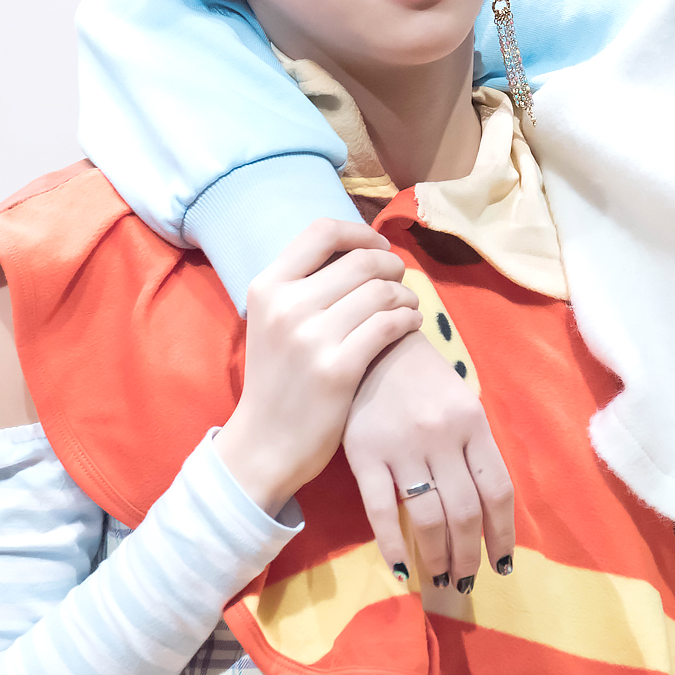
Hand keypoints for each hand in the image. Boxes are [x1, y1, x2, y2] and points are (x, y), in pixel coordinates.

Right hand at [216, 220, 422, 516]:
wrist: (265, 444)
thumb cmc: (277, 380)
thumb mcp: (272, 322)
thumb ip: (304, 286)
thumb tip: (357, 251)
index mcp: (267, 286)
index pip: (321, 231)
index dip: (360, 233)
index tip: (378, 247)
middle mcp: (287, 305)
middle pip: (361, 260)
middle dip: (391, 266)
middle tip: (400, 280)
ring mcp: (312, 337)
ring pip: (381, 291)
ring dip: (405, 294)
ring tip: (408, 306)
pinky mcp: (339, 368)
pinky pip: (390, 325)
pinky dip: (408, 319)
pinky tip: (410, 325)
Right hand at [344, 329, 515, 591]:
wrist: (372, 343)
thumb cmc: (422, 376)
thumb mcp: (460, 402)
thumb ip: (473, 448)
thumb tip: (486, 506)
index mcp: (473, 424)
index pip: (497, 490)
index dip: (502, 533)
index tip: (502, 564)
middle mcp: (443, 438)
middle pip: (465, 511)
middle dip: (469, 554)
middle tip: (466, 580)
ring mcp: (403, 447)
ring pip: (428, 516)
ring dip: (437, 556)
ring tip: (440, 578)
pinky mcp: (365, 454)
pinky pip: (383, 509)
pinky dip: (393, 543)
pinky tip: (400, 567)